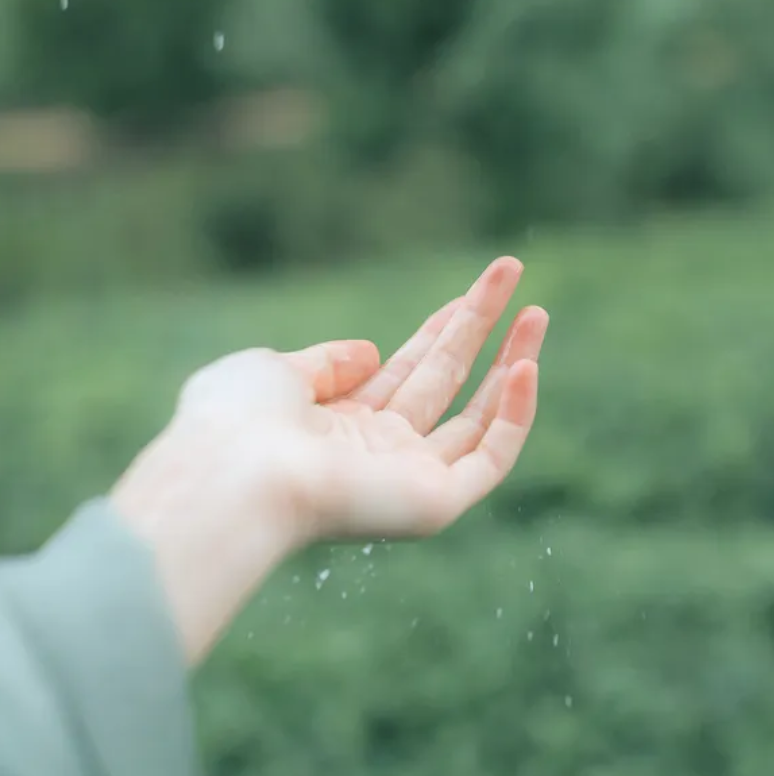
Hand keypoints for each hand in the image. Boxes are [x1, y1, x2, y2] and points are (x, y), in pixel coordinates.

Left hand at [113, 258, 546, 661]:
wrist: (233, 475)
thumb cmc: (235, 423)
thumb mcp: (273, 372)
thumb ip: (325, 362)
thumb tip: (372, 352)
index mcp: (339, 427)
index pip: (405, 372)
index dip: (440, 329)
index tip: (470, 291)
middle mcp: (378, 456)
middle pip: (445, 383)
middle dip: (480, 328)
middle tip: (513, 271)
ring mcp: (409, 481)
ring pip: (478, 419)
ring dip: (510, 364)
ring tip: (538, 312)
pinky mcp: (434, 504)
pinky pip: (491, 459)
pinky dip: (514, 416)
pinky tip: (525, 366)